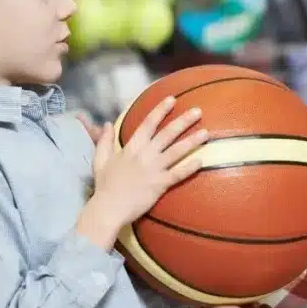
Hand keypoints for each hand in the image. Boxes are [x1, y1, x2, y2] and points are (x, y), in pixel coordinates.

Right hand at [76, 97, 208, 247]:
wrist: (108, 208)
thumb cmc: (104, 186)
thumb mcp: (100, 160)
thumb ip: (104, 140)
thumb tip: (106, 124)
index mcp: (132, 147)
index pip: (148, 123)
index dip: (160, 110)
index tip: (172, 99)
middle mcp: (145, 154)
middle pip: (167, 133)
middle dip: (183, 120)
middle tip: (198, 111)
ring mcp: (154, 169)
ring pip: (177, 151)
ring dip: (192, 141)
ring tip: (206, 133)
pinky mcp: (160, 184)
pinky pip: (178, 174)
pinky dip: (189, 167)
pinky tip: (201, 161)